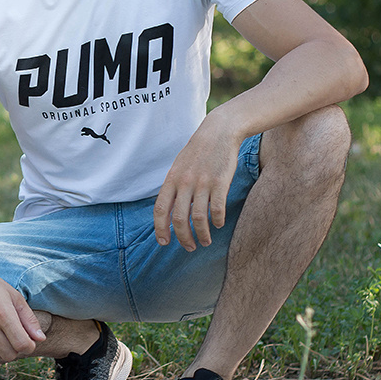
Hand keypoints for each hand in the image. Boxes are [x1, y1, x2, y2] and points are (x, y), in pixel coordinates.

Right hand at [0, 260, 44, 364]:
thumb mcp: (15, 296)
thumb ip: (29, 319)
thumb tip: (41, 339)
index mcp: (3, 314)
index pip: (22, 345)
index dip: (29, 346)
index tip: (28, 340)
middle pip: (9, 354)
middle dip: (16, 350)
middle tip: (13, 339)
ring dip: (1, 353)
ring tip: (1, 341)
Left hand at [153, 117, 240, 251]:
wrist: (218, 132)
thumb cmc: (197, 153)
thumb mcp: (179, 167)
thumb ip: (173, 188)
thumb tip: (169, 211)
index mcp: (171, 180)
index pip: (160, 209)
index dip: (160, 228)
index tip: (164, 242)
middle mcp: (184, 183)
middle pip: (179, 219)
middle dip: (183, 238)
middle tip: (189, 247)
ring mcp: (202, 183)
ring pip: (198, 218)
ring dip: (202, 234)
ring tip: (205, 242)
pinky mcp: (220, 182)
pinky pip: (217, 208)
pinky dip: (217, 220)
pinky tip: (218, 225)